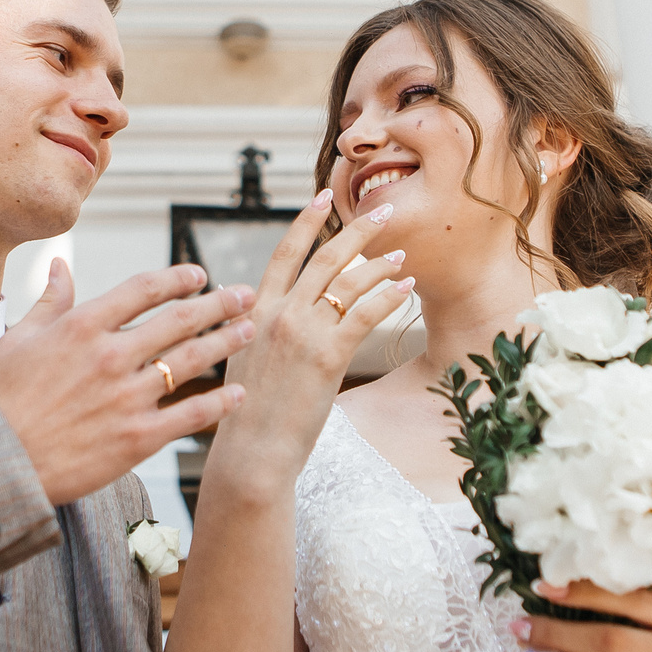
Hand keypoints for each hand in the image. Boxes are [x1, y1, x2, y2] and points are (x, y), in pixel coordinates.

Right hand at [0, 260, 255, 504]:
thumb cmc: (4, 401)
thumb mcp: (19, 340)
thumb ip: (50, 300)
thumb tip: (61, 264)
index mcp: (83, 326)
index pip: (144, 289)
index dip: (178, 278)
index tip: (200, 275)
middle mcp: (111, 355)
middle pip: (179, 319)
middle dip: (219, 304)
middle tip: (245, 296)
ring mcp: (127, 397)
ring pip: (191, 361)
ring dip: (225, 343)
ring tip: (249, 331)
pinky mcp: (138, 437)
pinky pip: (191, 414)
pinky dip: (220, 402)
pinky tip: (238, 394)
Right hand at [215, 194, 414, 466]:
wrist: (251, 454)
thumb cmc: (250, 417)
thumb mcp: (245, 362)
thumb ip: (262, 334)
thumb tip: (281, 321)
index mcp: (254, 313)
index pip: (282, 254)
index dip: (304, 223)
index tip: (322, 197)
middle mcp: (277, 314)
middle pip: (322, 258)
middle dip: (355, 231)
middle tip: (383, 212)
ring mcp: (301, 333)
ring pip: (346, 282)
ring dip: (379, 264)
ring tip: (402, 254)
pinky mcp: (326, 356)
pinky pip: (364, 314)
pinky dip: (387, 297)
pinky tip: (405, 289)